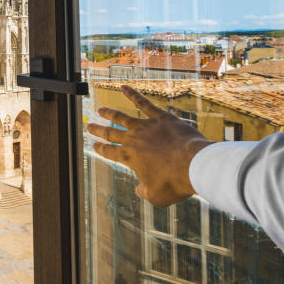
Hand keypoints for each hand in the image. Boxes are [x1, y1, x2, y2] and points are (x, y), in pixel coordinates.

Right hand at [88, 85, 211, 206]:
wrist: (193, 164)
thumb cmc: (175, 182)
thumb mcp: (157, 196)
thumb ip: (144, 192)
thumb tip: (139, 189)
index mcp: (129, 158)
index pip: (110, 152)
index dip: (100, 149)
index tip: (94, 145)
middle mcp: (133, 140)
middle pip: (111, 132)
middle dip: (99, 130)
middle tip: (90, 126)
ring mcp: (145, 126)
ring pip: (122, 117)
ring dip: (109, 113)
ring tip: (101, 109)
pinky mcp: (160, 117)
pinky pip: (143, 103)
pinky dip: (132, 94)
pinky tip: (124, 87)